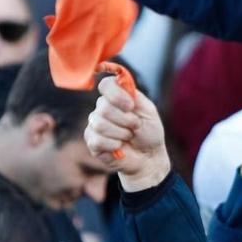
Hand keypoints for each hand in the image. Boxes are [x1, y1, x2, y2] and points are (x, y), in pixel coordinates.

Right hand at [85, 76, 170, 190]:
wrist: (149, 157)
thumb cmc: (149, 132)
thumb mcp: (148, 111)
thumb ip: (134, 96)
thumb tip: (120, 84)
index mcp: (116, 97)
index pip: (106, 85)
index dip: (117, 95)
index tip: (130, 106)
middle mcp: (102, 108)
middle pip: (104, 107)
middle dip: (126, 120)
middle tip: (135, 127)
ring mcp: (95, 124)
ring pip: (100, 124)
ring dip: (121, 133)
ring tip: (129, 136)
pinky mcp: (92, 141)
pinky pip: (98, 140)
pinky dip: (114, 145)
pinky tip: (120, 147)